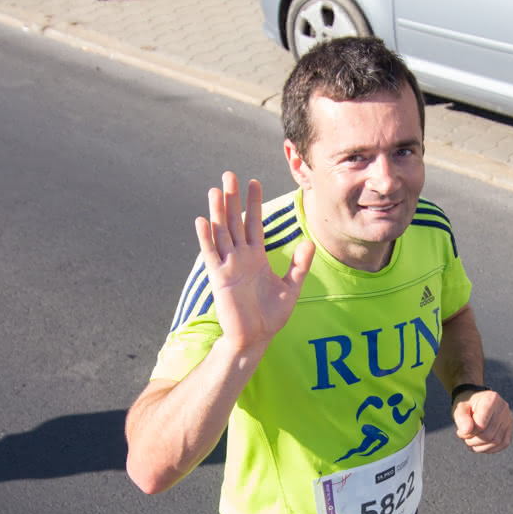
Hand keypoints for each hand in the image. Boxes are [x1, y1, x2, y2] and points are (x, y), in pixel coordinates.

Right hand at [195, 173, 313, 349]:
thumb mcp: (291, 288)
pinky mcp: (219, 278)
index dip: (253, 203)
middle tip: (230, 174)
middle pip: (235, 222)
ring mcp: (228, 266)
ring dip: (218, 212)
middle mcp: (240, 257)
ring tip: (216, 190)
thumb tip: (309, 242)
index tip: (253, 181)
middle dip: (233, 199)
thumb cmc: (271, 316)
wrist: (255, 338)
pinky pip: (211, 254)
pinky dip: (206, 238)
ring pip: (222, 233)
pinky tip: (203, 220)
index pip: (254, 224)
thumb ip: (299, 265)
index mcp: (256, 257)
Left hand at [452, 389, 511, 452]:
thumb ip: (461, 418)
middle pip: (488, 435)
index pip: (481, 424)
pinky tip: (480, 446)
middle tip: (465, 438)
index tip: (460, 432)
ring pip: (496, 441)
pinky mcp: (510, 428)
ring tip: (471, 442)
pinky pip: (503, 444)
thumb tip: (466, 431)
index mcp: (491, 399)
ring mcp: (508, 418)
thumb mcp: (460, 408)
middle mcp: (503, 408)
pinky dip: (490, 449)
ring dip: (480, 447)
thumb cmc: (468, 407)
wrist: (477, 404)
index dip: (469, 433)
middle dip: (473, 441)